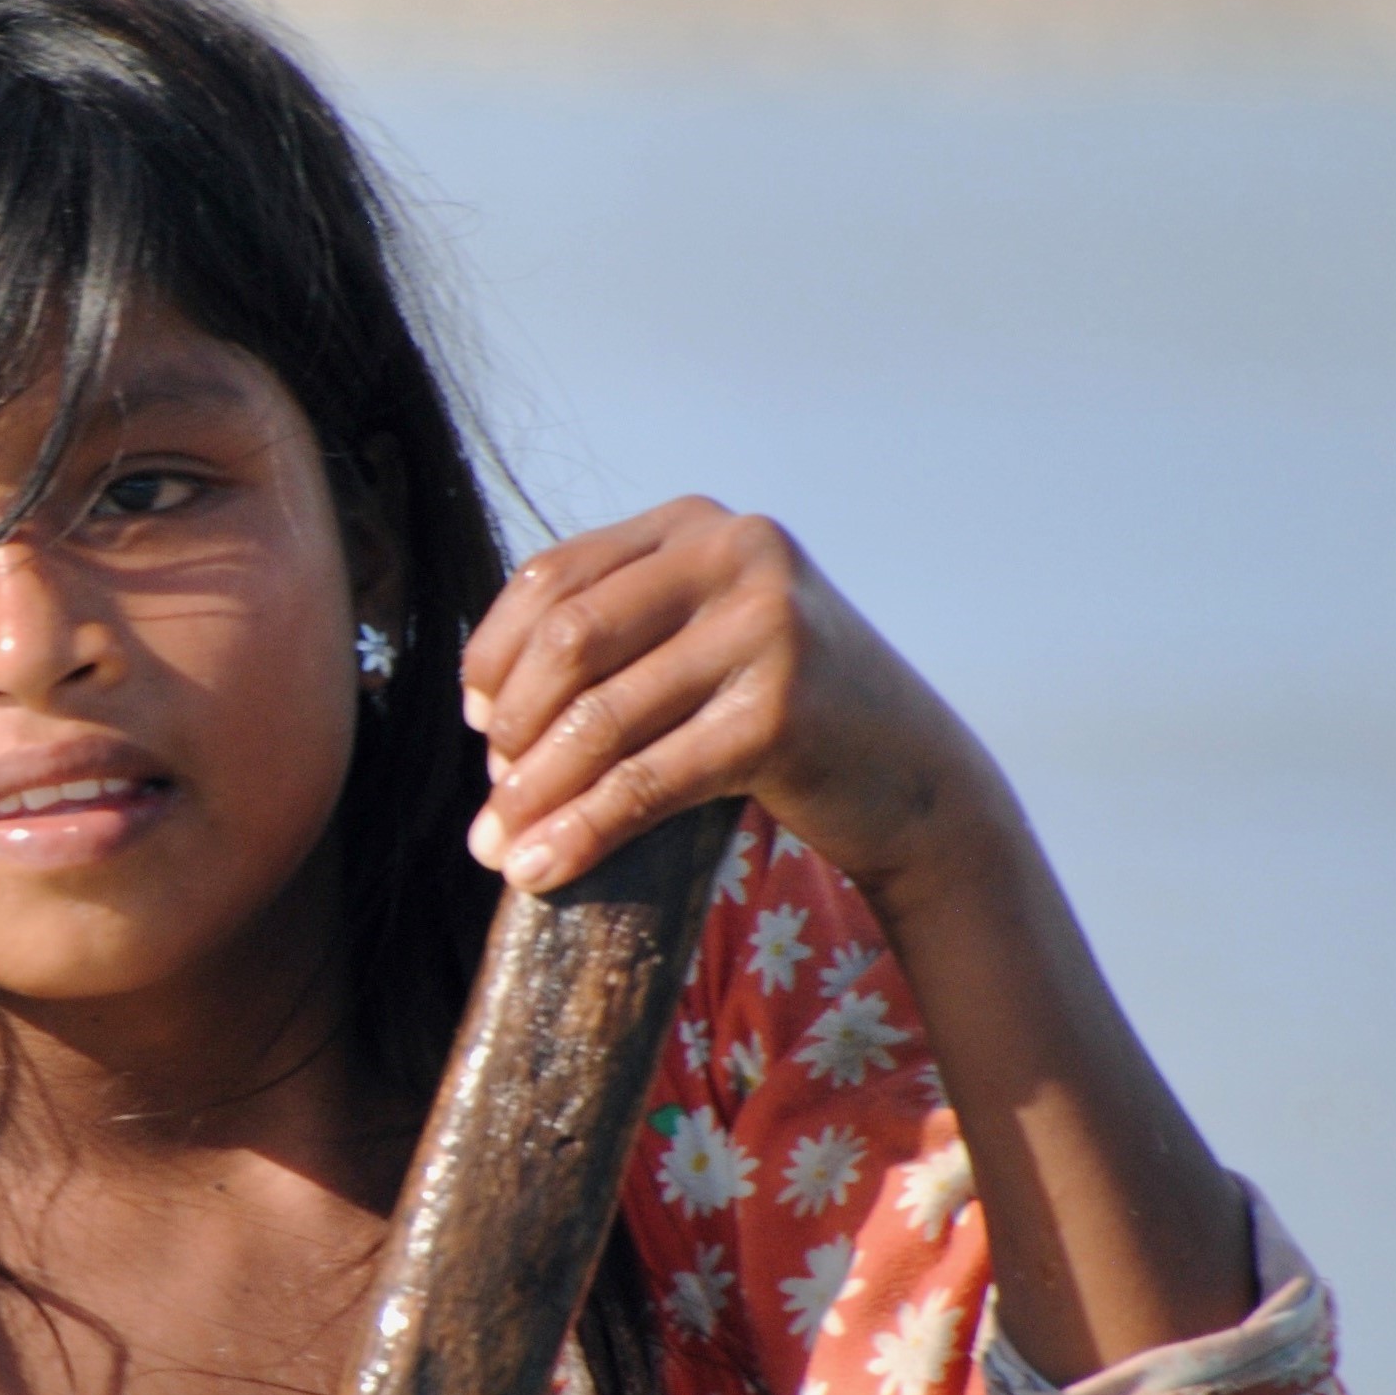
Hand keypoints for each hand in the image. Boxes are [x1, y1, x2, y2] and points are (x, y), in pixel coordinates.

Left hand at [458, 498, 1006, 900]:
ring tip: (500, 846)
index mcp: (699, 524)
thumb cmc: (786, 711)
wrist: (917, 776)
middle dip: (511, 727)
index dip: (495, 655)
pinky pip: (644, 781)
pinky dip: (580, 831)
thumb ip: (618, 635)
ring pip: (599, 719)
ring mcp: (765, 629)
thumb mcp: (705, 637)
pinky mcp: (779, 714)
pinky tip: (541, 870)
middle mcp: (736, 554)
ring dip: (533, 794)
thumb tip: (480, 707)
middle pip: (567, 640)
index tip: (478, 721)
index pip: (554, 575)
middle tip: (496, 793)